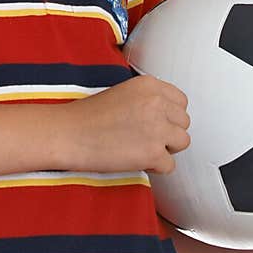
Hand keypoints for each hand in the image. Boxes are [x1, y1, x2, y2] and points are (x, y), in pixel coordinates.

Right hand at [65, 74, 190, 173]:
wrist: (68, 133)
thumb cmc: (89, 115)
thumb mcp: (123, 92)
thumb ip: (148, 98)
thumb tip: (168, 114)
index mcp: (149, 85)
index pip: (181, 101)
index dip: (169, 115)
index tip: (155, 121)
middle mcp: (157, 103)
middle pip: (184, 122)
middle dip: (169, 132)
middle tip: (145, 136)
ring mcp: (157, 128)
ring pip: (182, 142)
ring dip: (166, 148)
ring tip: (142, 148)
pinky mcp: (153, 152)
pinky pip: (170, 165)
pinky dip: (155, 167)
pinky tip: (136, 160)